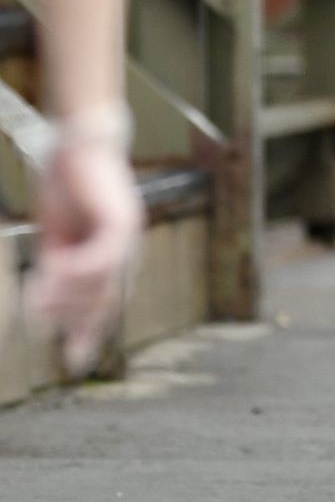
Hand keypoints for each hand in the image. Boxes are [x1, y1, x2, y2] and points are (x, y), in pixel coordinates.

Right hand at [24, 141, 144, 377]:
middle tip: (64, 348)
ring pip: (102, 283)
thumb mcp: (56, 233)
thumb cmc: (67, 183)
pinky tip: (54, 271)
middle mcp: (124, 247)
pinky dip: (78, 272)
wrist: (79, 141)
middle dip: (84, 327)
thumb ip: (57, 265)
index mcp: (109, 252)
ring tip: (40, 306)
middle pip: (105, 299)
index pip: (102, 301)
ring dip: (70, 299)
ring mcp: (126, 235)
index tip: (75, 360)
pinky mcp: (122, 221)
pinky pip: (102, 259)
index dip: (88, 331)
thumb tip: (47, 304)